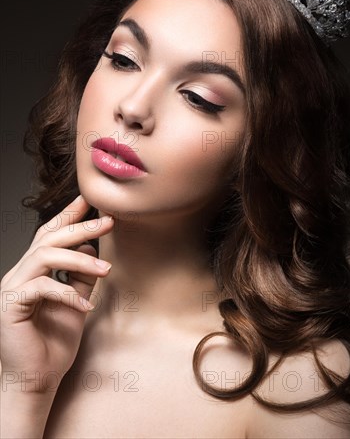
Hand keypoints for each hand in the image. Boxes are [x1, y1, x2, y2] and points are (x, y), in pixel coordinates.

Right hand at [0, 195, 113, 393]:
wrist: (36, 381)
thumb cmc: (54, 344)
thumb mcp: (76, 302)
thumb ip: (82, 275)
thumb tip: (92, 248)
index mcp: (33, 271)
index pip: (50, 235)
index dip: (68, 215)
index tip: (89, 199)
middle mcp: (20, 274)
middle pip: (48, 239)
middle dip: (81, 227)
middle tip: (109, 221)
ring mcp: (12, 288)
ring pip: (44, 256)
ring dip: (79, 259)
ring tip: (106, 269)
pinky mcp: (10, 306)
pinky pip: (41, 287)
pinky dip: (67, 293)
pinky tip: (86, 307)